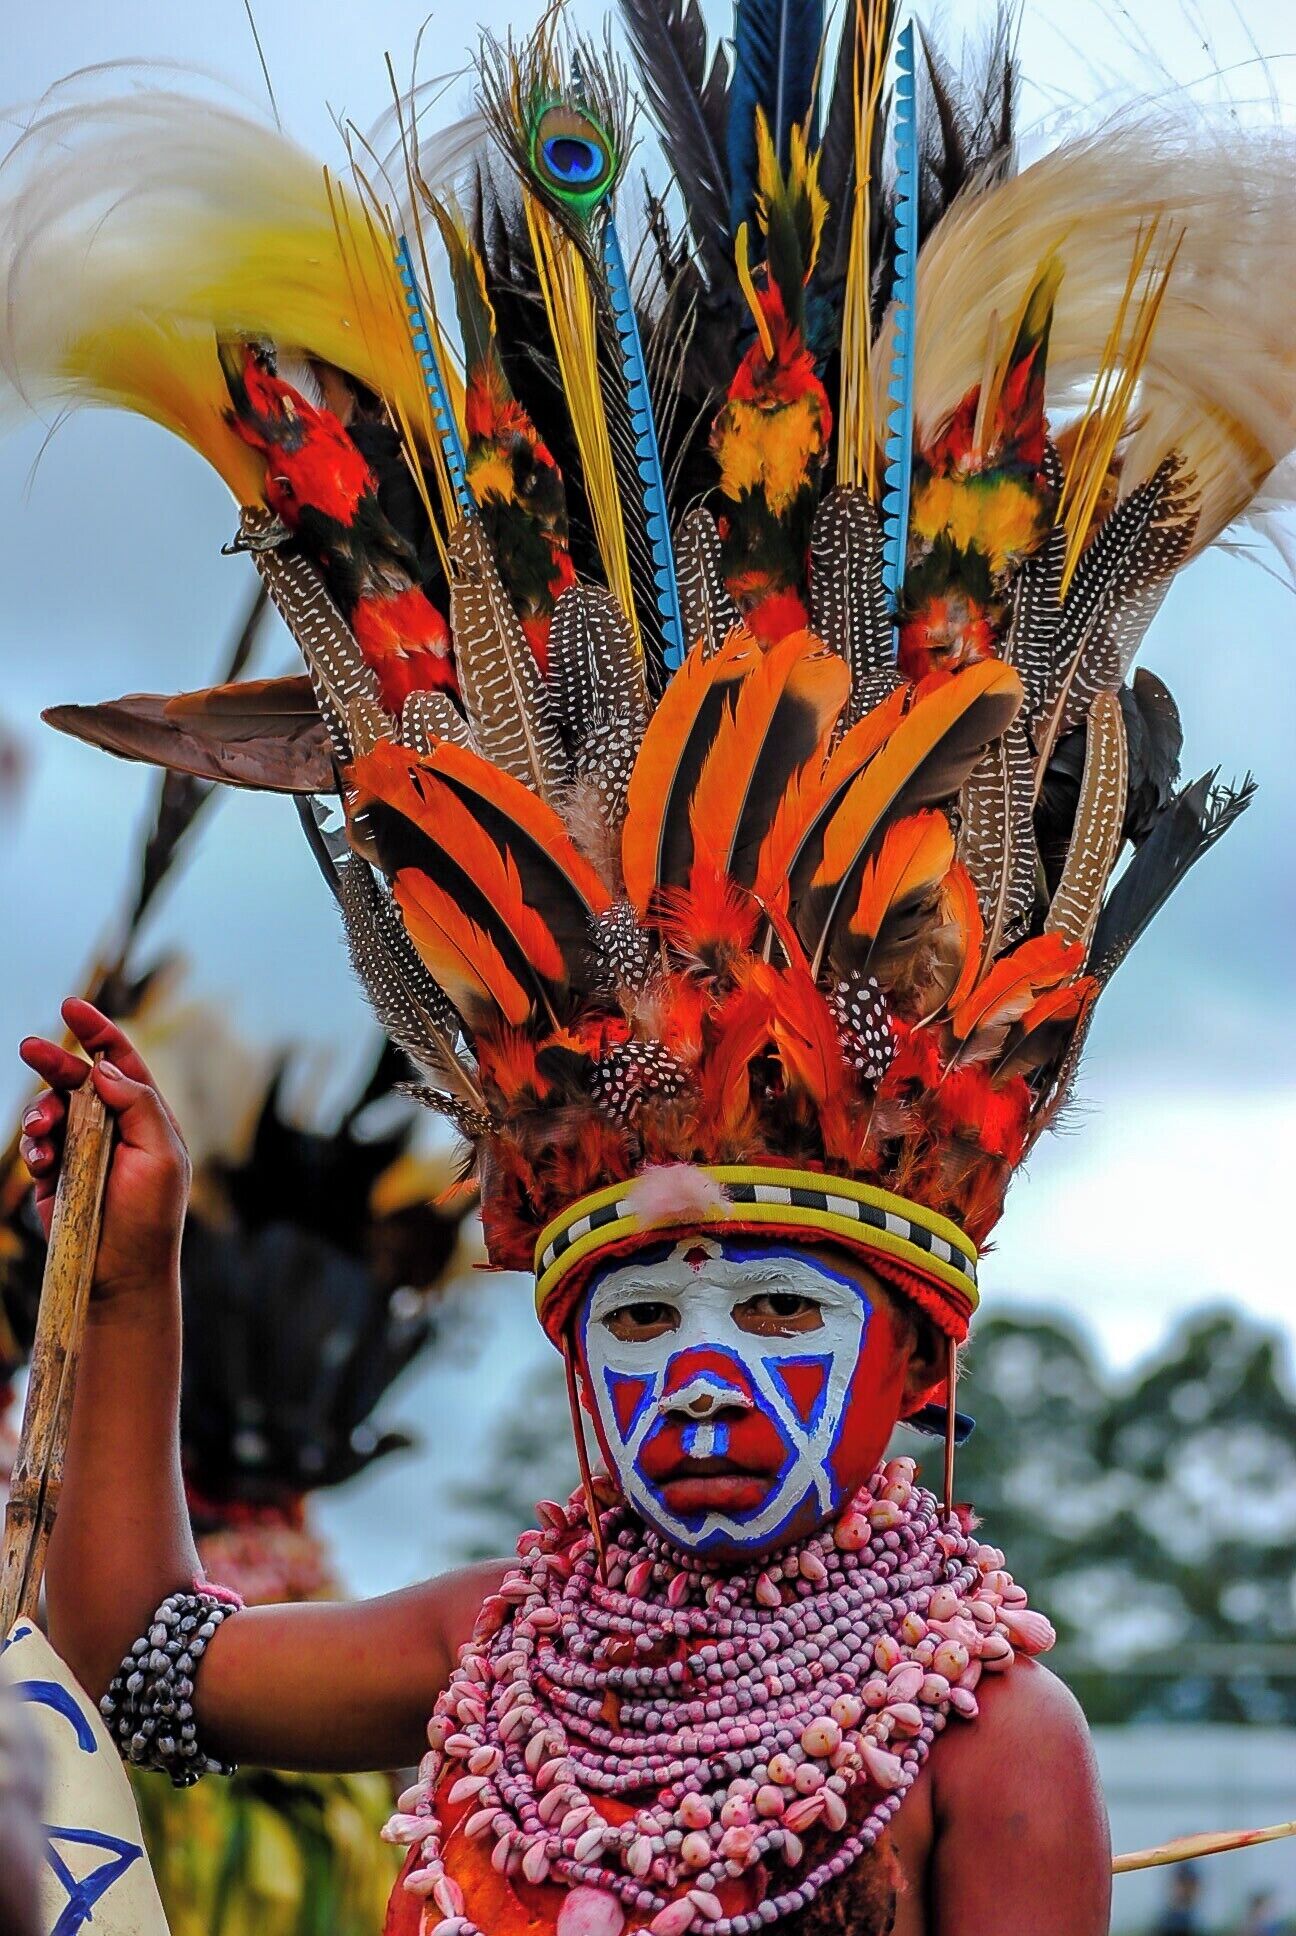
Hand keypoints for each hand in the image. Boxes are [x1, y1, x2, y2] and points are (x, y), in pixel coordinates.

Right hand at [17, 998, 190, 1305]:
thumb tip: (105, 1069)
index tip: (73, 1007)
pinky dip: (33, 1148)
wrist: (121, 1274)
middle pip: (78, 1079)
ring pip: (49, 1110)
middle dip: (53, 1061)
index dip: (99, 1032)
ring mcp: (81, 1150)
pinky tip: (41, 1165)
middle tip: (29, 1046)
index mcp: (146, 1116)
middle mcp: (113, 1127)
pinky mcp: (56, 1175)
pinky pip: (35, 1147)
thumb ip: (139, 1106)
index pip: (121, 1062)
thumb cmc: (151, 1217)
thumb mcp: (162, 1156)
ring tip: (41, 1132)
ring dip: (40, 1112)